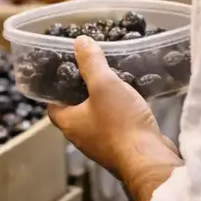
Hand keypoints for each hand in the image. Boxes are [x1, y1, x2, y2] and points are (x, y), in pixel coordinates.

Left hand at [48, 39, 181, 200]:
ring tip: (114, 81)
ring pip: (97, 119)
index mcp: (69, 123)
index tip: (66, 72)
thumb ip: (91, 63)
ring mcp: (102, 145)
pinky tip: (133, 100)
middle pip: (76, 111)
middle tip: (93, 71)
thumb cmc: (120, 123)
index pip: (52, 105)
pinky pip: (117, 126)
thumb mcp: (104, 85)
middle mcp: (81, 137)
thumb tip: (79, 41)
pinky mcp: (122, 148)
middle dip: (83, 92)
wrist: (148, 158)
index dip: (56, 88)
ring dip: (104, 103)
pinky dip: (121, 113)